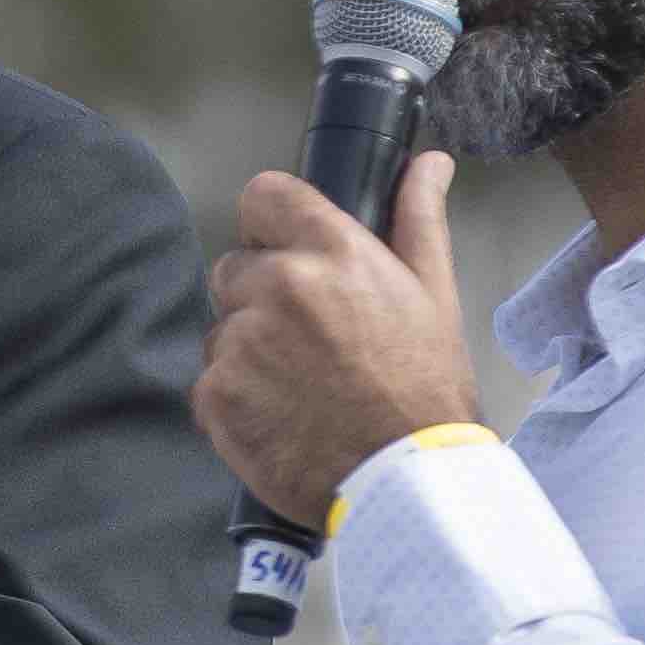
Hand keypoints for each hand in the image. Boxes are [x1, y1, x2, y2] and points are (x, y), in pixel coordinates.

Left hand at [195, 149, 476, 527]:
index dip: (271, 223)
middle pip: (236, 267)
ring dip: (249, 351)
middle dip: (263, 296)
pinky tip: (283, 416)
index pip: (264, 196)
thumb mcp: (435, 296)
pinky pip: (210, 381)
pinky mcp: (214, 394)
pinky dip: (236, 398)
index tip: (285, 250)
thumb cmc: (425, 390)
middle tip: (312, 342)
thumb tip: (429, 163)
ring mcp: (241, 342)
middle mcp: (280, 287)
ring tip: (304, 386)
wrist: (407, 481)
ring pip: (223, 328)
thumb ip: (418, 219)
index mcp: (334, 254)